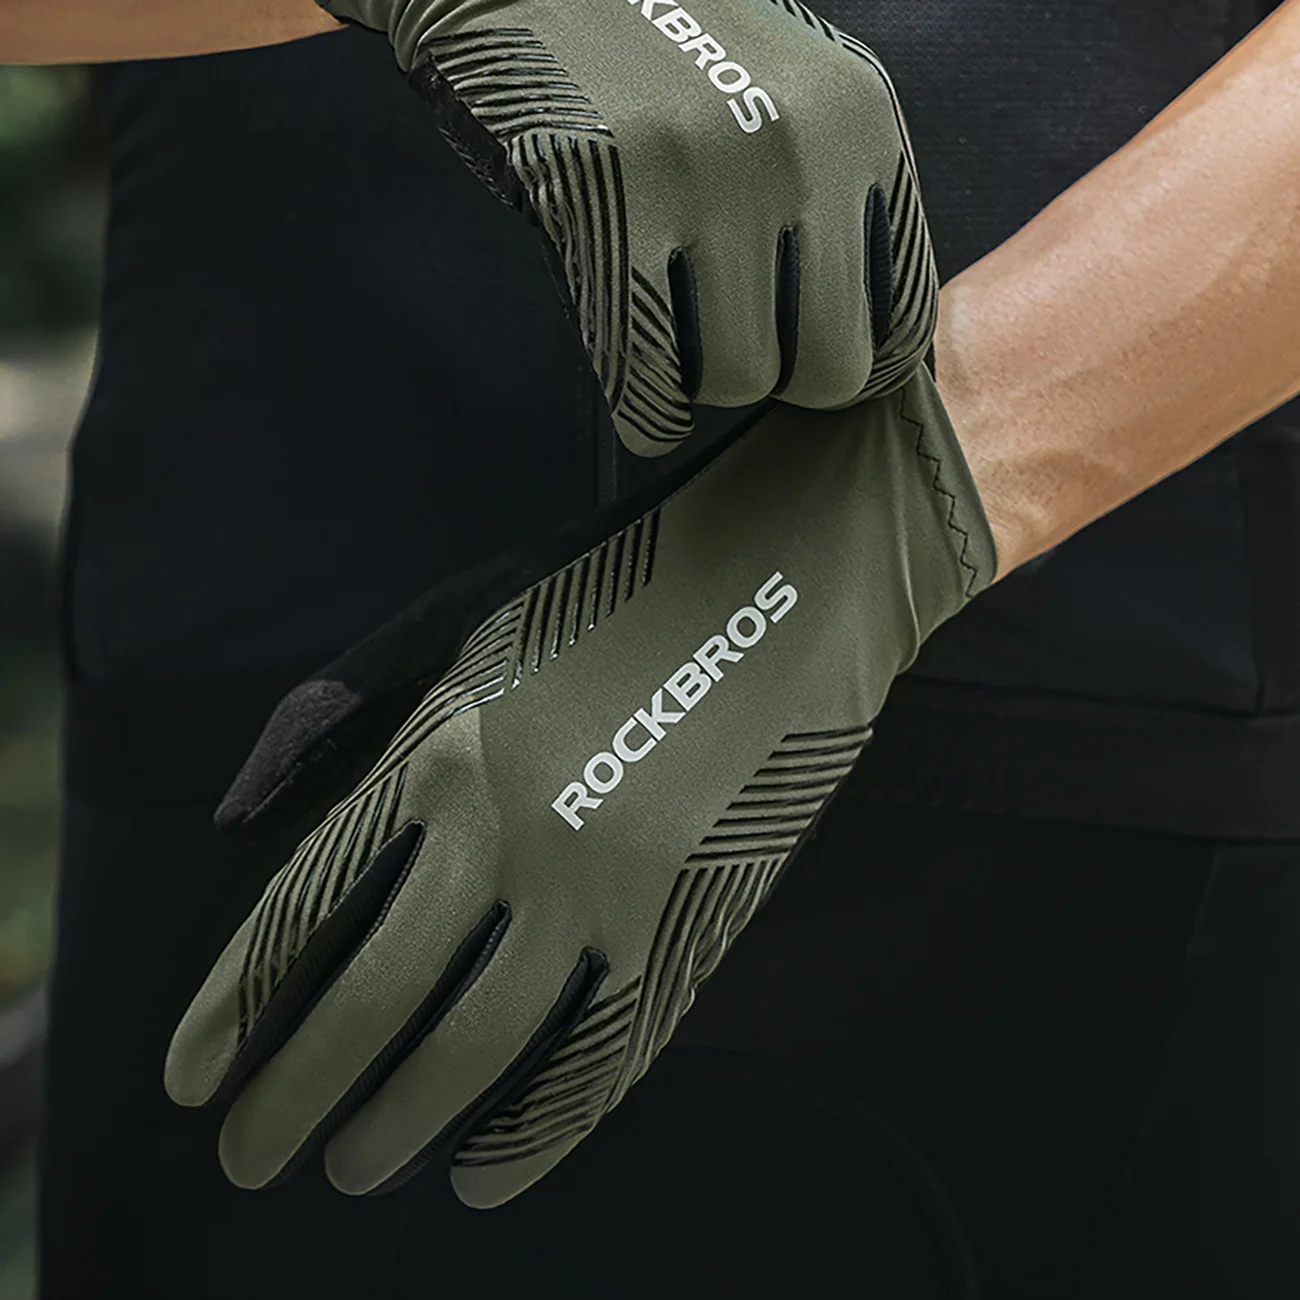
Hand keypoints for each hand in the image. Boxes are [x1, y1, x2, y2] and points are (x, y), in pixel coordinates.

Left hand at [165, 369, 993, 1207]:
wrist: (786, 574)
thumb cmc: (614, 595)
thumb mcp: (467, 630)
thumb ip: (354, 720)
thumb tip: (241, 823)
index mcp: (440, 747)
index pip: (304, 906)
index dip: (236, 1005)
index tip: (192, 1078)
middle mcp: (510, 829)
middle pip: (373, 997)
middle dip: (295, 1094)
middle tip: (250, 1159)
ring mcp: (607, 884)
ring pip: (479, 1046)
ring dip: (401, 1124)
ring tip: (352, 1171)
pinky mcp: (693, 921)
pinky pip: (605, 1056)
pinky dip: (539, 1131)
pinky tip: (484, 1177)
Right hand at [320, 0, 937, 452]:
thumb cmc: (665, 64)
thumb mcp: (790, 106)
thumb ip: (838, 205)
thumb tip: (857, 346)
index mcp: (860, 127)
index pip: (901, 318)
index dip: (846, 362)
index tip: (799, 360)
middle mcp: (800, 148)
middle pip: (828, 367)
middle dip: (778, 380)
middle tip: (731, 353)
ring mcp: (706, 174)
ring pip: (739, 379)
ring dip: (701, 388)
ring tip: (675, 345)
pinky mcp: (612, 202)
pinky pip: (650, 372)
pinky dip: (647, 410)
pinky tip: (640, 397)